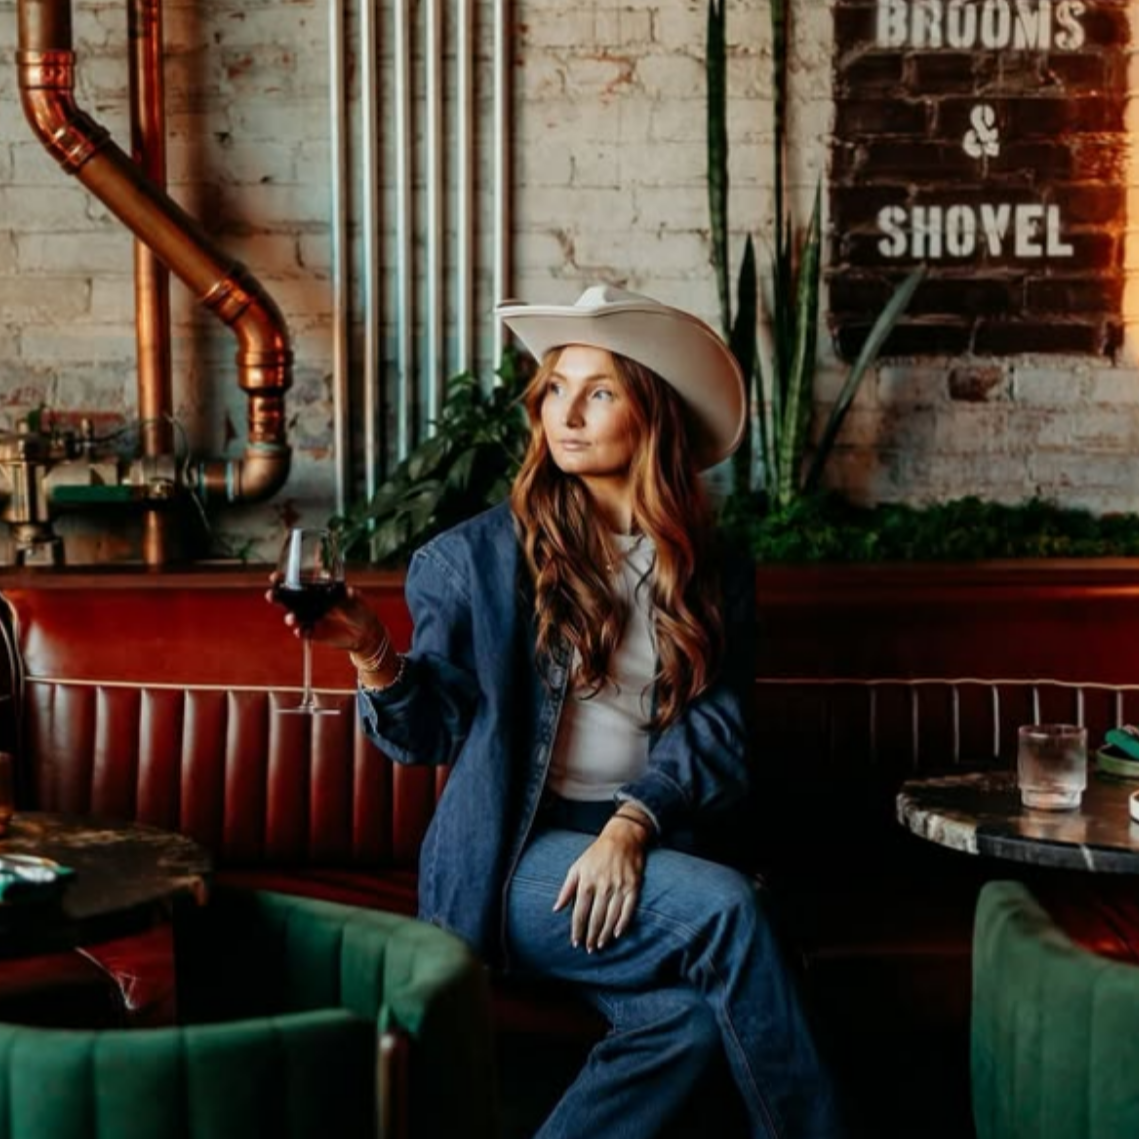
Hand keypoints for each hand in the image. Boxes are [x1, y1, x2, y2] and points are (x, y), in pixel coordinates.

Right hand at [266, 573, 387, 654]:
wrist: (365, 634)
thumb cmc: (360, 611)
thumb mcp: (356, 601)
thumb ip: (349, 597)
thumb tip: (348, 591)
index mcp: (318, 591)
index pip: (298, 583)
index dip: (284, 580)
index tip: (274, 577)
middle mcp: (311, 604)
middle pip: (289, 600)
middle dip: (277, 597)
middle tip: (271, 595)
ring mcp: (311, 619)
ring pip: (294, 617)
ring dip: (290, 617)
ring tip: (291, 618)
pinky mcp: (314, 633)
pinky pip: (303, 633)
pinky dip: (301, 632)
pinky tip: (300, 631)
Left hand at [553, 815, 649, 951]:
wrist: (622, 838)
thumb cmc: (596, 854)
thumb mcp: (576, 867)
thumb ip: (566, 889)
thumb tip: (556, 909)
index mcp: (587, 882)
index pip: (580, 913)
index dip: (577, 930)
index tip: (575, 942)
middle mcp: (603, 886)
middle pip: (595, 918)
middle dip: (591, 935)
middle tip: (589, 948)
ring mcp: (619, 887)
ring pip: (611, 917)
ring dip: (605, 934)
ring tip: (600, 945)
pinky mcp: (633, 887)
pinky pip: (628, 910)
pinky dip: (623, 923)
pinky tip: (617, 934)